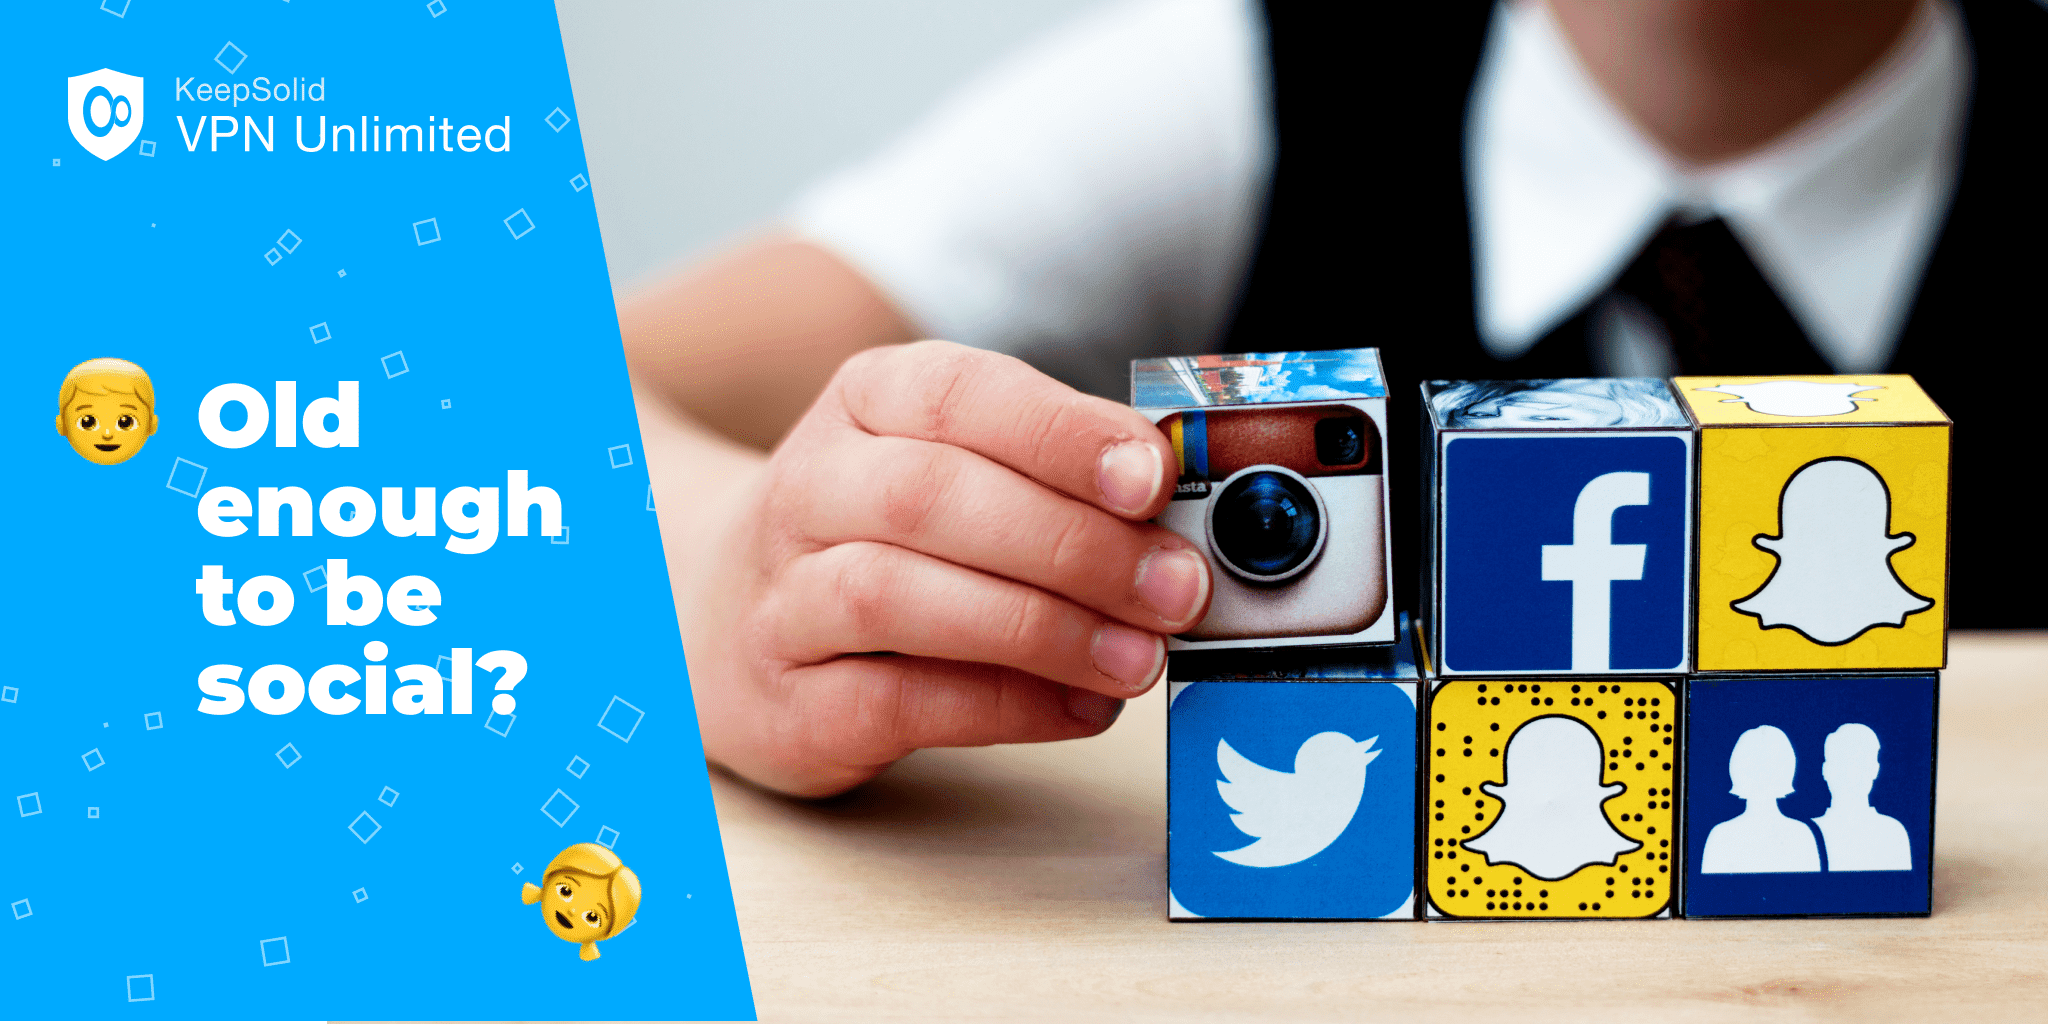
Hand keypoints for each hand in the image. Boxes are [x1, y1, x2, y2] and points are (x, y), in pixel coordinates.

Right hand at [672, 340, 1209, 796]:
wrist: (719, 620)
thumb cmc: (875, 537)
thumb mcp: (950, 467)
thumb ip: (1052, 476)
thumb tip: (1177, 511)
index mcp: (865, 403)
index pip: (960, 393)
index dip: (1061, 433)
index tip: (1152, 476)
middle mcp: (808, 488)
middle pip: (932, 496)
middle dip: (1073, 544)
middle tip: (1175, 588)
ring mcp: (782, 598)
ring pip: (898, 594)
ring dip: (1039, 627)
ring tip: (1138, 657)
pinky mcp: (787, 703)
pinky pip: (895, 700)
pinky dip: (1003, 705)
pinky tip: (1080, 708)